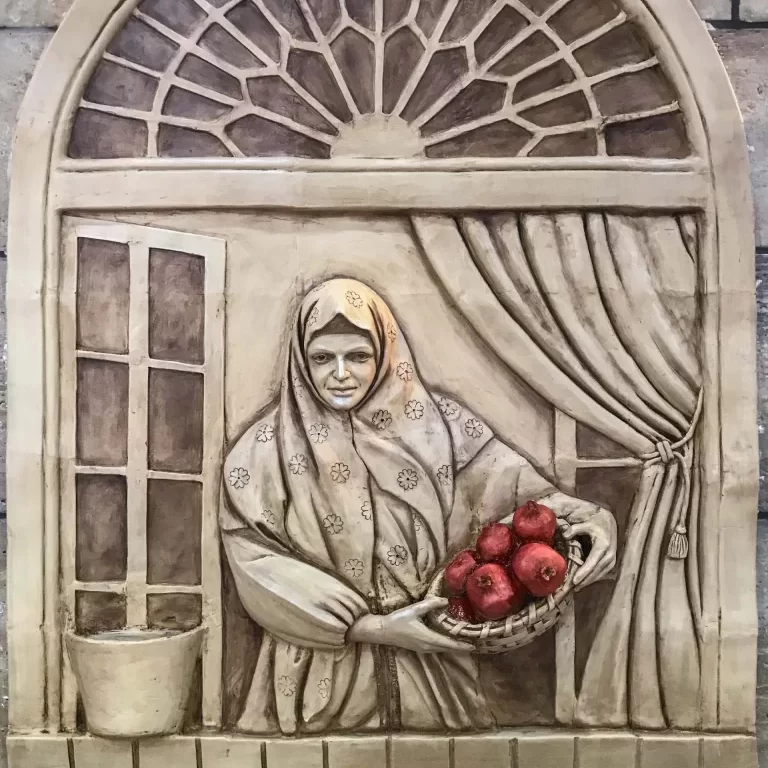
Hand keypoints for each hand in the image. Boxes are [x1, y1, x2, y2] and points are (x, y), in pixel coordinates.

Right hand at [347, 597, 473, 653]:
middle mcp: (428, 646)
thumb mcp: (414, 610)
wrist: (382, 631)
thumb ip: (430, 605)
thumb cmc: (397, 620)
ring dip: (454, 647)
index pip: (449, 644)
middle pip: (448, 649)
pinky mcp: (420, 647)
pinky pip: (437, 648)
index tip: (474, 646)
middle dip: (461, 648)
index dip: (462, 645)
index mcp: (428, 638)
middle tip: (474, 645)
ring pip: (443, 649)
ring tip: (465, 644)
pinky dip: (446, 646)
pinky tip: (448, 642)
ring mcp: (423, 648)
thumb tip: (445, 601)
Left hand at [562, 506, 617, 588]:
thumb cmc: (595, 522)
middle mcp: (609, 554)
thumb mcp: (585, 523)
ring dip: (589, 581)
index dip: (584, 572)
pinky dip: (593, 578)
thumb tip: (565, 535)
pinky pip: (602, 572)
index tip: (575, 581)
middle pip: (596, 571)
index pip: (593, 562)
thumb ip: (575, 529)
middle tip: (573, 588)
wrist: (608, 521)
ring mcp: (612, 559)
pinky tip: (584, 582)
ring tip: (577, 587)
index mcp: (603, 545)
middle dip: (585, 580)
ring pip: (600, 574)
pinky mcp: (611, 561)